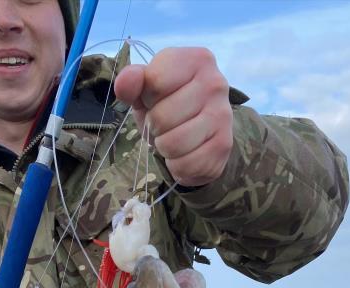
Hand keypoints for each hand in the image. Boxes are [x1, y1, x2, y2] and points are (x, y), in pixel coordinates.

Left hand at [114, 47, 232, 187]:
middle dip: (155, 127)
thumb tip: (125, 81)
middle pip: (162, 117)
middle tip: (164, 125)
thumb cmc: (167, 106)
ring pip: (173, 144)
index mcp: (196, 59)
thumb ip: (132, 83)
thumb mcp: (146, 91)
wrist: (198, 135)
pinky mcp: (224, 145)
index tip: (156, 99)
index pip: (155, 82)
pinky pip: (186, 164)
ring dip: (165, 148)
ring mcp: (223, 115)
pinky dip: (177, 166)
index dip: (147, 98)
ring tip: (173, 138)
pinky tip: (185, 154)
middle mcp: (215, 83)